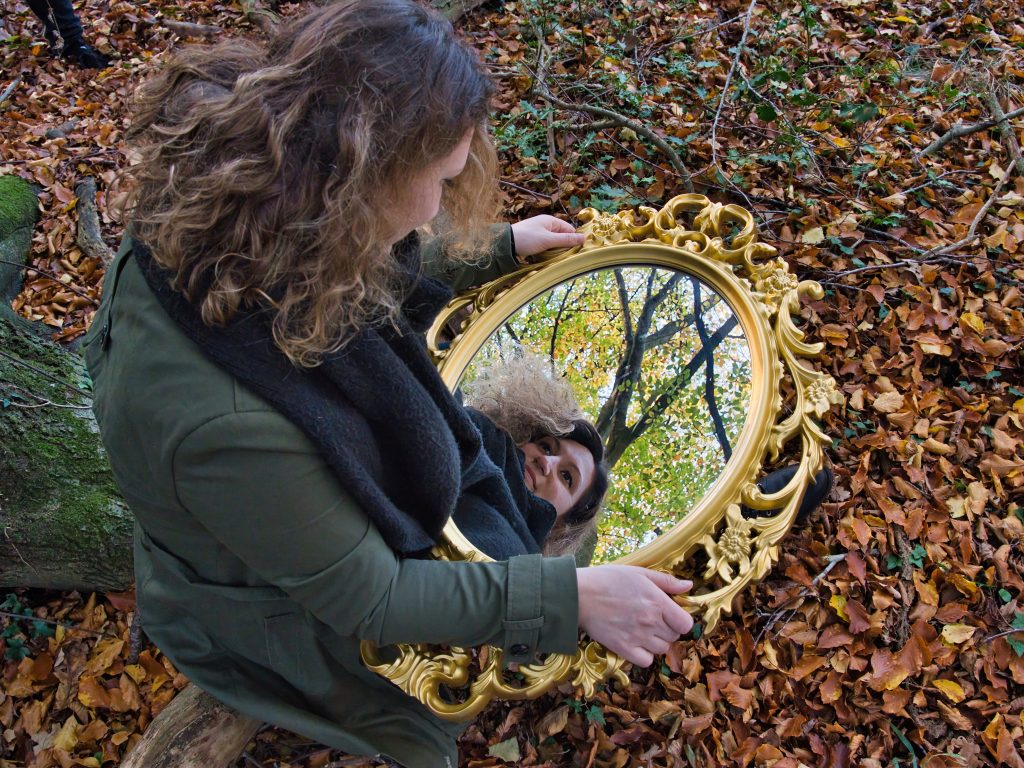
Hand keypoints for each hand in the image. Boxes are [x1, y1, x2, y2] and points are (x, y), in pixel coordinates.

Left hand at [511, 215, 584, 260]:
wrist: (505, 243)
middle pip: (562, 236)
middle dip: (563, 246)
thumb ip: (566, 240)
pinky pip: (545, 245)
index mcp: (551, 221)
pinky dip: (546, 251)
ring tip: (551, 257)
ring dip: (554, 250)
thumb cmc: (527, 239)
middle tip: (561, 256)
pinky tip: (544, 256)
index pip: (569, 229)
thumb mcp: (548, 240)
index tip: (574, 252)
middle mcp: (546, 224)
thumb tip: (584, 238)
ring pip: (553, 242)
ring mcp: (539, 232)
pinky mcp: (533, 239)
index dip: (573, 240)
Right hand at [576, 566, 693, 666]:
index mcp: (658, 602)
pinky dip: (644, 654)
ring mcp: (638, 637)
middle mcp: (651, 622)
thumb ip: (666, 581)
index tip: (670, 614)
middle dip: (667, 628)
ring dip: (656, 641)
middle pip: (674, 636)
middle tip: (652, 618)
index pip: (685, 624)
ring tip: (642, 629)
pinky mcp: (624, 649)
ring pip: (661, 649)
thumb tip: (689, 586)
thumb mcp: (640, 573)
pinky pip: (646, 661)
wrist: (580, 595)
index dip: (680, 620)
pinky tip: (635, 642)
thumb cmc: (608, 579)